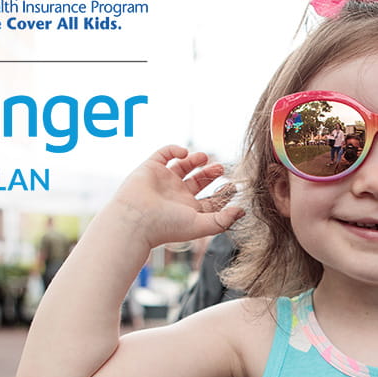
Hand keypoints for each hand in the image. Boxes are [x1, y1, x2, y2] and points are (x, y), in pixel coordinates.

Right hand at [109, 145, 243, 248]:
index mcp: (189, 211)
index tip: (234, 186)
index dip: (223, 193)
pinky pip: (164, 154)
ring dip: (195, 160)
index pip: (210, 200)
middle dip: (211, 174)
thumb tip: (242, 211)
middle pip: (199, 182)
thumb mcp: (200, 224)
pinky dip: (174, 150)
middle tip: (221, 169)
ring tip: (204, 157)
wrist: (135, 220)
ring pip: (183, 166)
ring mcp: (164, 181)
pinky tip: (183, 154)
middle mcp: (177, 196)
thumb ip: (223, 219)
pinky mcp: (151, 169)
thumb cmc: (166, 226)